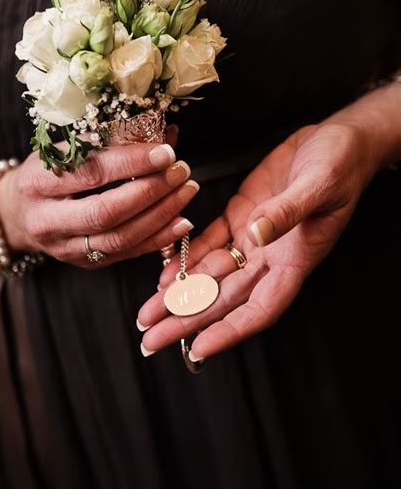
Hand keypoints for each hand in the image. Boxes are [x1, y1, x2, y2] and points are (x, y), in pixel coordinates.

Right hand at [0, 129, 199, 268]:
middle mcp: (47, 220)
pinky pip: (126, 254)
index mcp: (37, 182)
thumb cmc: (45, 173)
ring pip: (119, 238)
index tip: (164, 152)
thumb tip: (164, 132)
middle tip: (180, 171)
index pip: (90, 173)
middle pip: (105, 212)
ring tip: (186, 191)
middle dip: (150, 192)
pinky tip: (181, 222)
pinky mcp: (82, 263)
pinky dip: (158, 239)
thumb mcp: (63, 150)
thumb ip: (110, 143)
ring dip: (160, 215)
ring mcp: (64, 247)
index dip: (131, 163)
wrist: (15, 214)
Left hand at [137, 120, 379, 358]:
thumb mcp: (320, 185)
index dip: (229, 331)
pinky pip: (209, 242)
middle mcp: (271, 257)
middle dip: (187, 320)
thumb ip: (288, 212)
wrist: (338, 140)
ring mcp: (253, 237)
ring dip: (179, 294)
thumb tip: (258, 236)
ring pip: (211, 275)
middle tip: (151, 339)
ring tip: (148, 313)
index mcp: (295, 260)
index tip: (198, 348)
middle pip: (224, 299)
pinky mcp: (241, 214)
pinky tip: (163, 274)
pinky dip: (186, 258)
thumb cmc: (341, 165)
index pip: (259, 308)